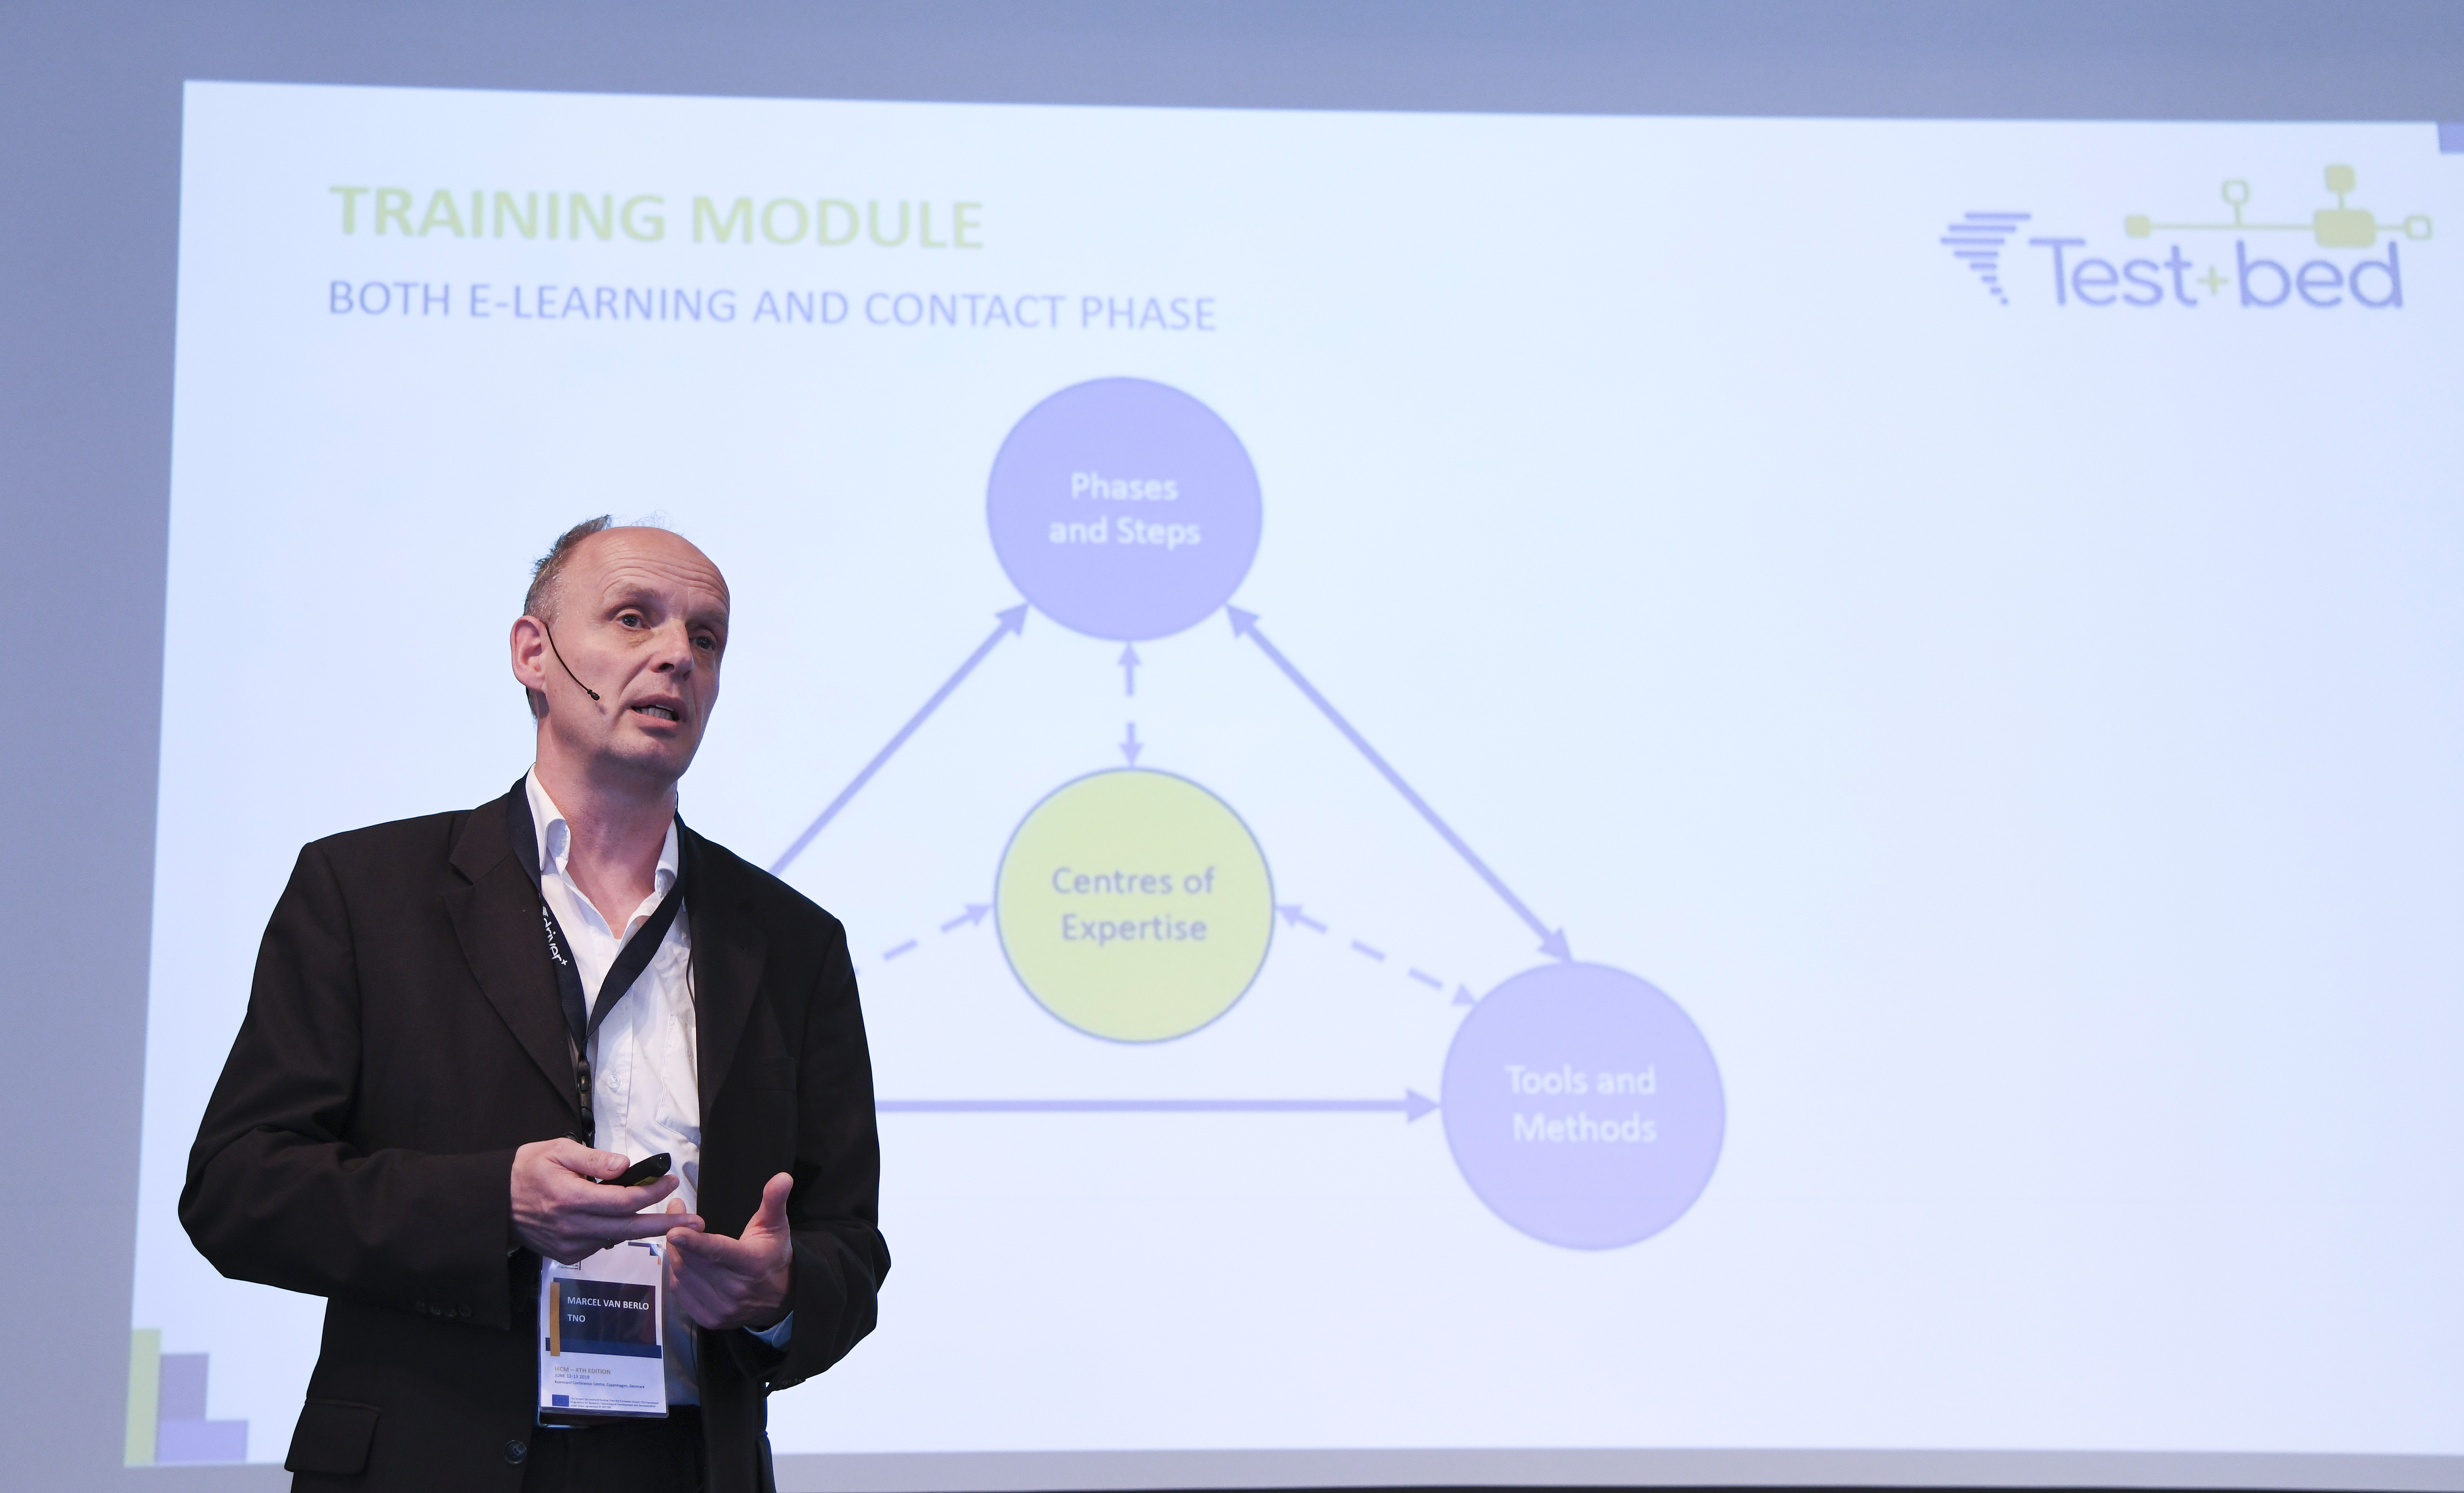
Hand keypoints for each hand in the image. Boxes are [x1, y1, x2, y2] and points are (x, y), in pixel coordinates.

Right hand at [511, 1138, 698, 1264]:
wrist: (495, 1202)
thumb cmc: (529, 1170)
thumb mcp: (557, 1150)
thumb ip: (593, 1159)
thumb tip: (625, 1165)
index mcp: (571, 1198)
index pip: (624, 1200)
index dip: (652, 1193)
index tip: (671, 1182)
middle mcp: (573, 1226)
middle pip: (629, 1228)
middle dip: (666, 1224)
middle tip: (696, 1222)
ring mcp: (570, 1245)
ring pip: (618, 1237)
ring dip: (644, 1228)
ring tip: (670, 1217)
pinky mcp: (568, 1254)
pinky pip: (602, 1244)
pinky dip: (618, 1232)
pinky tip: (626, 1220)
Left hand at [666, 1172, 793, 1331]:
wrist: (780, 1298)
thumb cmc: (772, 1254)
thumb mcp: (775, 1225)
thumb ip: (774, 1201)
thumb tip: (783, 1177)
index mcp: (751, 1263)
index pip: (718, 1251)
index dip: (694, 1242)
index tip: (673, 1230)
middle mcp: (735, 1290)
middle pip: (693, 1261)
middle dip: (678, 1235)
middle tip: (675, 1212)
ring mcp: (721, 1308)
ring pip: (682, 1275)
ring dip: (675, 1253)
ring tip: (679, 1236)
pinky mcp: (709, 1319)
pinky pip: (680, 1292)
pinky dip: (677, 1273)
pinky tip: (684, 1260)